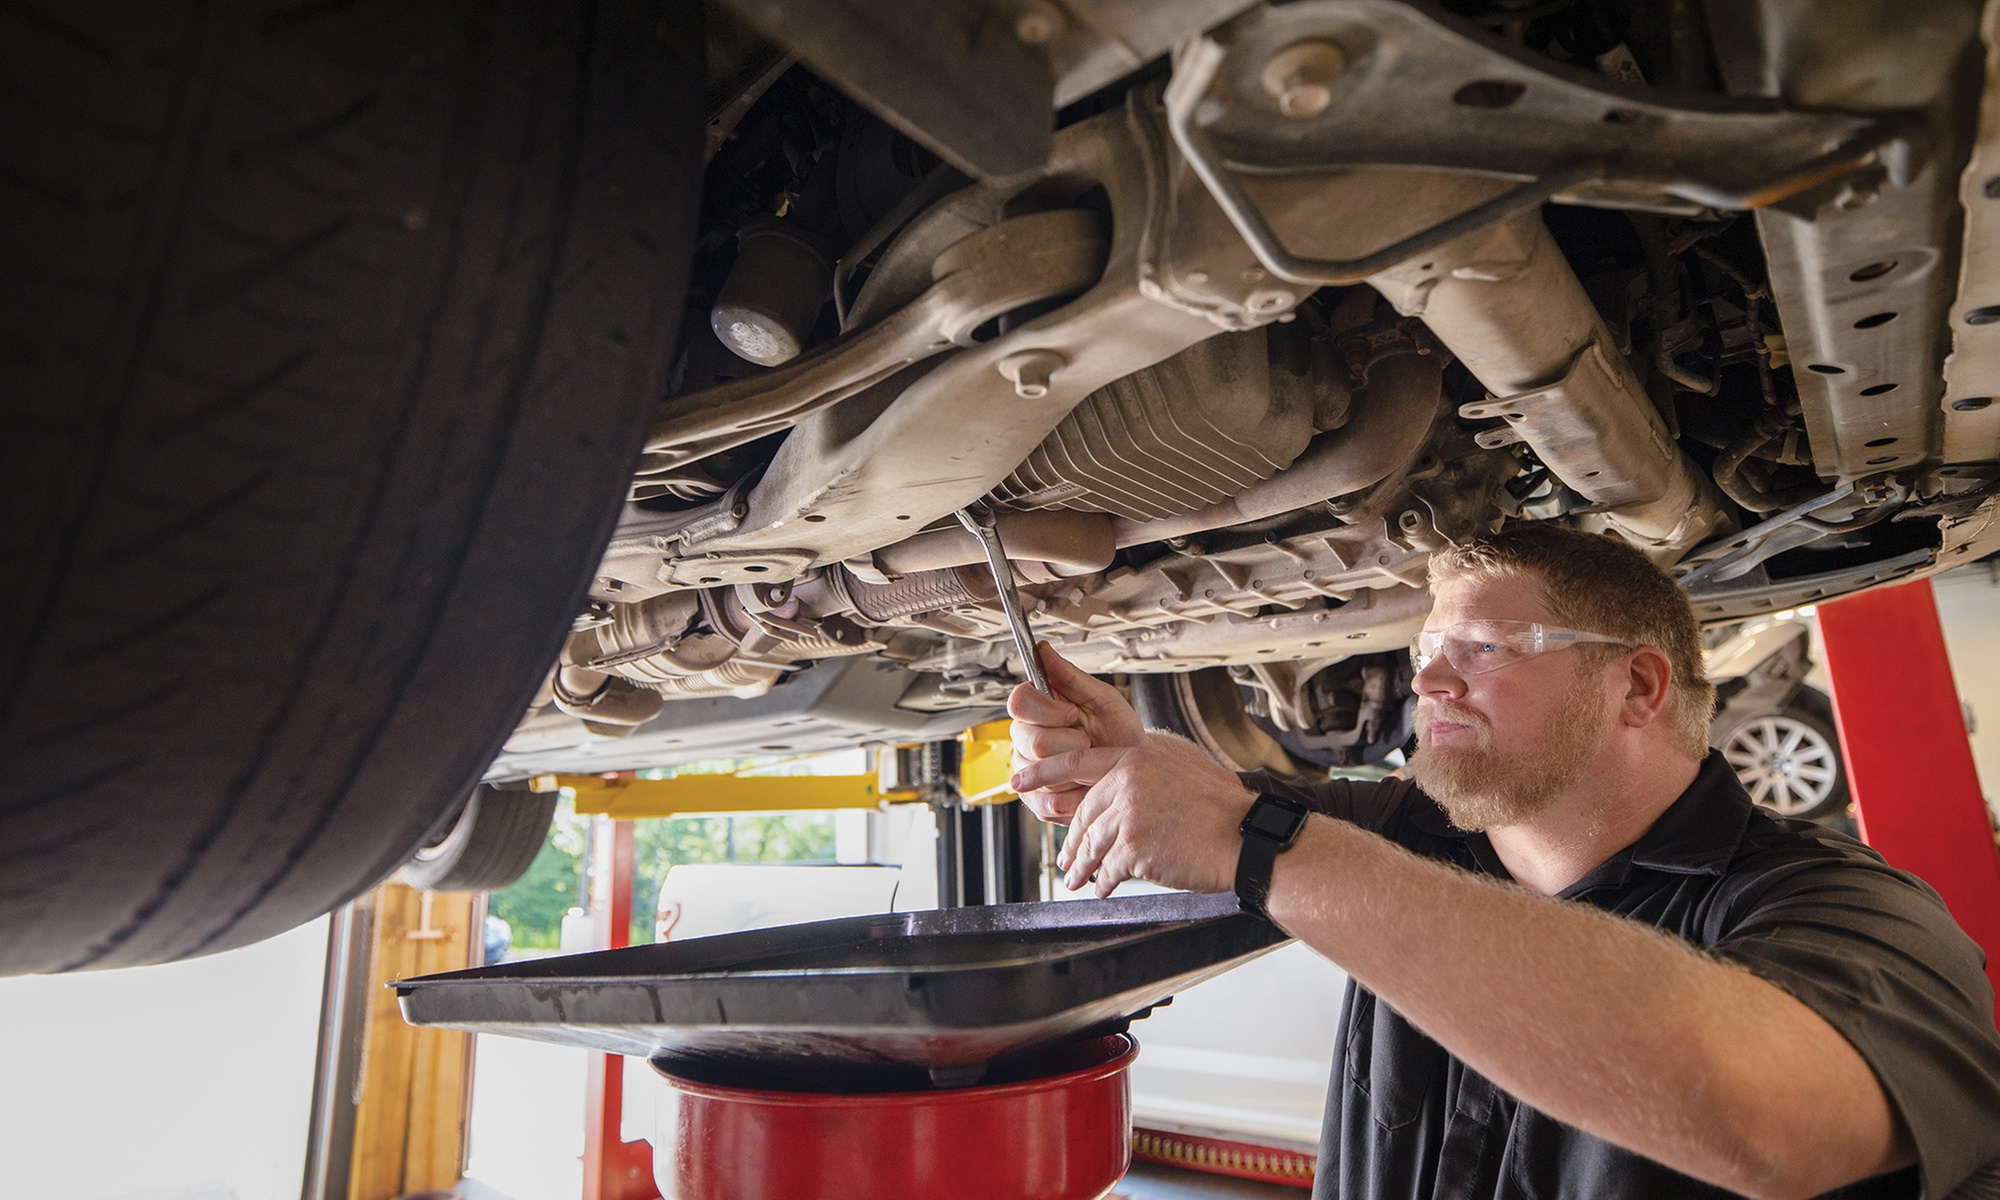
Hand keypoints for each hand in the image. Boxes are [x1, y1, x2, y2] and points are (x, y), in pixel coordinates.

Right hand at [1006, 642, 1147, 823]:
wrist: (1133, 770)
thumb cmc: (1118, 733)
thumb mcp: (1102, 698)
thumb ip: (1070, 675)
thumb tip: (1043, 650)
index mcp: (1036, 710)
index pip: (1019, 701)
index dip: (1048, 709)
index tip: (1073, 713)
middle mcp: (1025, 740)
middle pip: (1032, 740)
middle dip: (1070, 742)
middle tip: (1088, 742)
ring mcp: (1028, 772)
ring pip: (1041, 774)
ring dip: (1075, 769)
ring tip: (1088, 763)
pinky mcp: (1036, 800)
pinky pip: (1049, 800)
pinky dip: (1075, 793)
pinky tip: (1085, 782)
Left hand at [1011, 731, 1256, 897]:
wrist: (1246, 835)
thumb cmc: (1223, 808)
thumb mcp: (1181, 768)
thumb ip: (1145, 772)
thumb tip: (1122, 788)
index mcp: (1136, 756)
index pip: (1077, 763)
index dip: (1043, 773)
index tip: (1020, 780)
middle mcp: (1128, 780)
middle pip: (1083, 814)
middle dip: (1071, 841)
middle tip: (1064, 858)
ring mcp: (1129, 814)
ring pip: (1091, 844)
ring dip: (1082, 867)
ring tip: (1076, 879)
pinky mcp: (1133, 847)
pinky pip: (1107, 869)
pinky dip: (1102, 882)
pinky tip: (1102, 888)